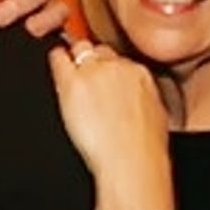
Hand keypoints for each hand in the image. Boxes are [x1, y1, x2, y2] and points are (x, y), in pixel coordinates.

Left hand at [48, 40, 174, 209]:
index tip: (102, 78)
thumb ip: (140, 98)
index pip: (118, 58)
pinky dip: (56, 59)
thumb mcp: (153, 114)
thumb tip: (133, 98)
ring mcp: (93, 72)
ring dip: (75, 60)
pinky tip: (55, 64)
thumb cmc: (143, 147)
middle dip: (91, 62)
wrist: (131, 159)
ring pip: (80, 50)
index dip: (107, 68)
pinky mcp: (73, 82)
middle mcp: (117, 67)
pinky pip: (59, 58)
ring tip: (71, 75)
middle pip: (99, 51)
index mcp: (139, 74)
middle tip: (85, 79)